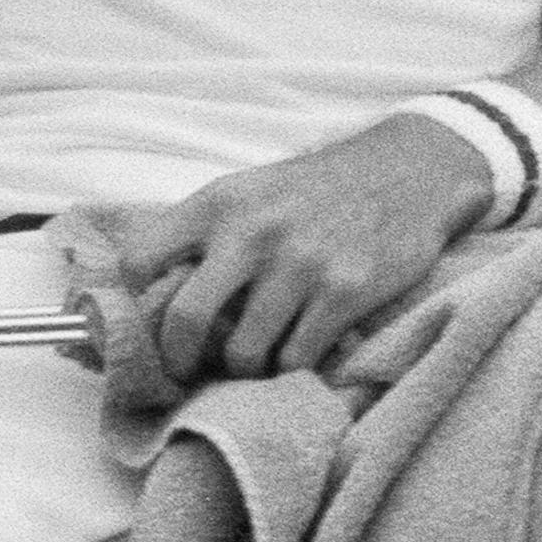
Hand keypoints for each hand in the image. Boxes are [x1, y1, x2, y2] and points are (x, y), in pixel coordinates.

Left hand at [112, 113, 494, 381]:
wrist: (407, 172)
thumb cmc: (316, 191)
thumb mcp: (251, 190)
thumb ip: (206, 233)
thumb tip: (153, 296)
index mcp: (219, 201)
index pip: (140, 259)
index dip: (134, 301)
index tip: (148, 318)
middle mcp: (253, 231)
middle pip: (185, 319)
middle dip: (179, 358)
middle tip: (187, 369)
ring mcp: (300, 263)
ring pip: (243, 353)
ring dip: (244, 368)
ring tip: (253, 358)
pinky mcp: (344, 292)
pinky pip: (296, 359)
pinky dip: (291, 368)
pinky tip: (298, 351)